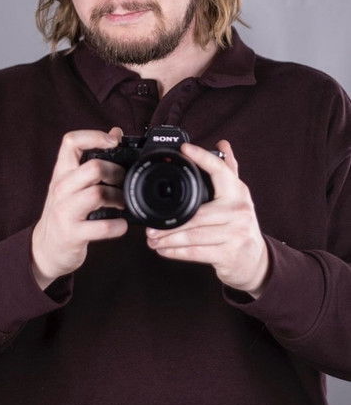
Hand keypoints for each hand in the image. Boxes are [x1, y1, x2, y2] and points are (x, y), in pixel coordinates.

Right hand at [32, 127, 127, 289]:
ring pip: (98, 193)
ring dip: (118, 197)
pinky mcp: (72, 234)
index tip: (114, 142)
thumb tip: (116, 132)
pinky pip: (101, 227)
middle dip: (116, 171)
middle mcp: (61, 188)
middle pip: (93, 167)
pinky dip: (118, 226)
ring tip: (123, 202)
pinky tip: (121, 225)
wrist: (46, 248)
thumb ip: (92, 157)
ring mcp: (65, 212)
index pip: (71, 141)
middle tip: (123, 180)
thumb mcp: (73, 183)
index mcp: (62, 172)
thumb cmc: (65, 211)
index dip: (94, 136)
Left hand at [146, 140, 268, 298]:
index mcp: (238, 192)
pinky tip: (163, 250)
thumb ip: (228, 170)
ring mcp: (235, 233)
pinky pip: (196, 252)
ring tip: (152, 239)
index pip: (220, 170)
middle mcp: (239, 210)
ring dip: (168, 239)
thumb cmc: (239, 224)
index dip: (202, 157)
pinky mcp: (228, 254)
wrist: (254, 260)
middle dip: (170, 223)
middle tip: (149, 227)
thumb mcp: (237, 197)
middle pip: (197, 213)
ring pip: (193, 235)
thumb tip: (223, 144)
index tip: (184, 149)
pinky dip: (176, 253)